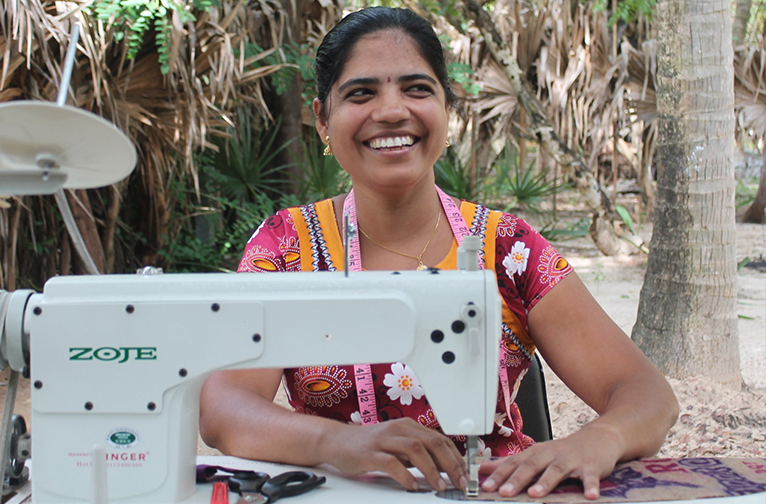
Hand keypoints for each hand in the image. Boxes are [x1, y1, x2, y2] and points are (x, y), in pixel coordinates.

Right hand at [320, 418, 467, 492]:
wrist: (336, 441)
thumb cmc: (368, 445)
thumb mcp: (397, 446)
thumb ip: (417, 455)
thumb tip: (444, 468)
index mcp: (408, 426)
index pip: (439, 439)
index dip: (456, 456)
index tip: (465, 474)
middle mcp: (398, 429)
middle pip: (432, 442)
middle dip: (450, 463)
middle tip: (459, 481)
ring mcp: (384, 439)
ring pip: (415, 449)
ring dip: (431, 469)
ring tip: (440, 485)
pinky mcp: (369, 453)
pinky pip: (392, 463)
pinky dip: (405, 475)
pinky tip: (412, 486)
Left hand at [479, 424, 622, 499]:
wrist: (599, 437)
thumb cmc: (564, 450)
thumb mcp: (536, 453)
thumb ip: (511, 463)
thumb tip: (484, 468)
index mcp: (536, 453)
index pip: (514, 463)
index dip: (499, 474)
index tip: (486, 486)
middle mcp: (551, 454)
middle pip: (532, 466)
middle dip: (517, 479)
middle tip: (505, 492)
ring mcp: (572, 460)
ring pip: (556, 470)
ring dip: (546, 482)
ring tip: (535, 494)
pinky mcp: (591, 467)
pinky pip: (590, 477)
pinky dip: (590, 486)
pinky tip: (590, 496)